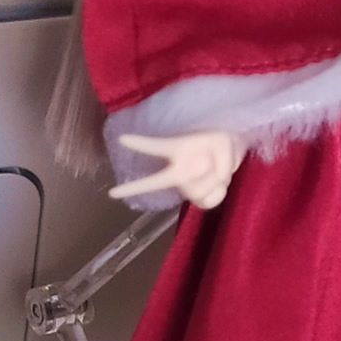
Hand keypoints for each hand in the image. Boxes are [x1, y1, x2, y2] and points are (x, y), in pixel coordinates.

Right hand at [111, 130, 243, 208]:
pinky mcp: (199, 197)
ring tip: (217, 169)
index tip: (122, 139)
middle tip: (111, 193)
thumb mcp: (224, 140)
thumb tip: (218, 176)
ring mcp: (186, 185)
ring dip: (215, 180)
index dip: (140, 143)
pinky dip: (219, 192)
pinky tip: (220, 185)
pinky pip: (207, 202)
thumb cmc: (219, 141)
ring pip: (196, 192)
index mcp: (179, 150)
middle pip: (156, 182)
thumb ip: (223, 158)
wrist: (229, 154)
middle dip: (134, 187)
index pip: (157, 146)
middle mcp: (178, 171)